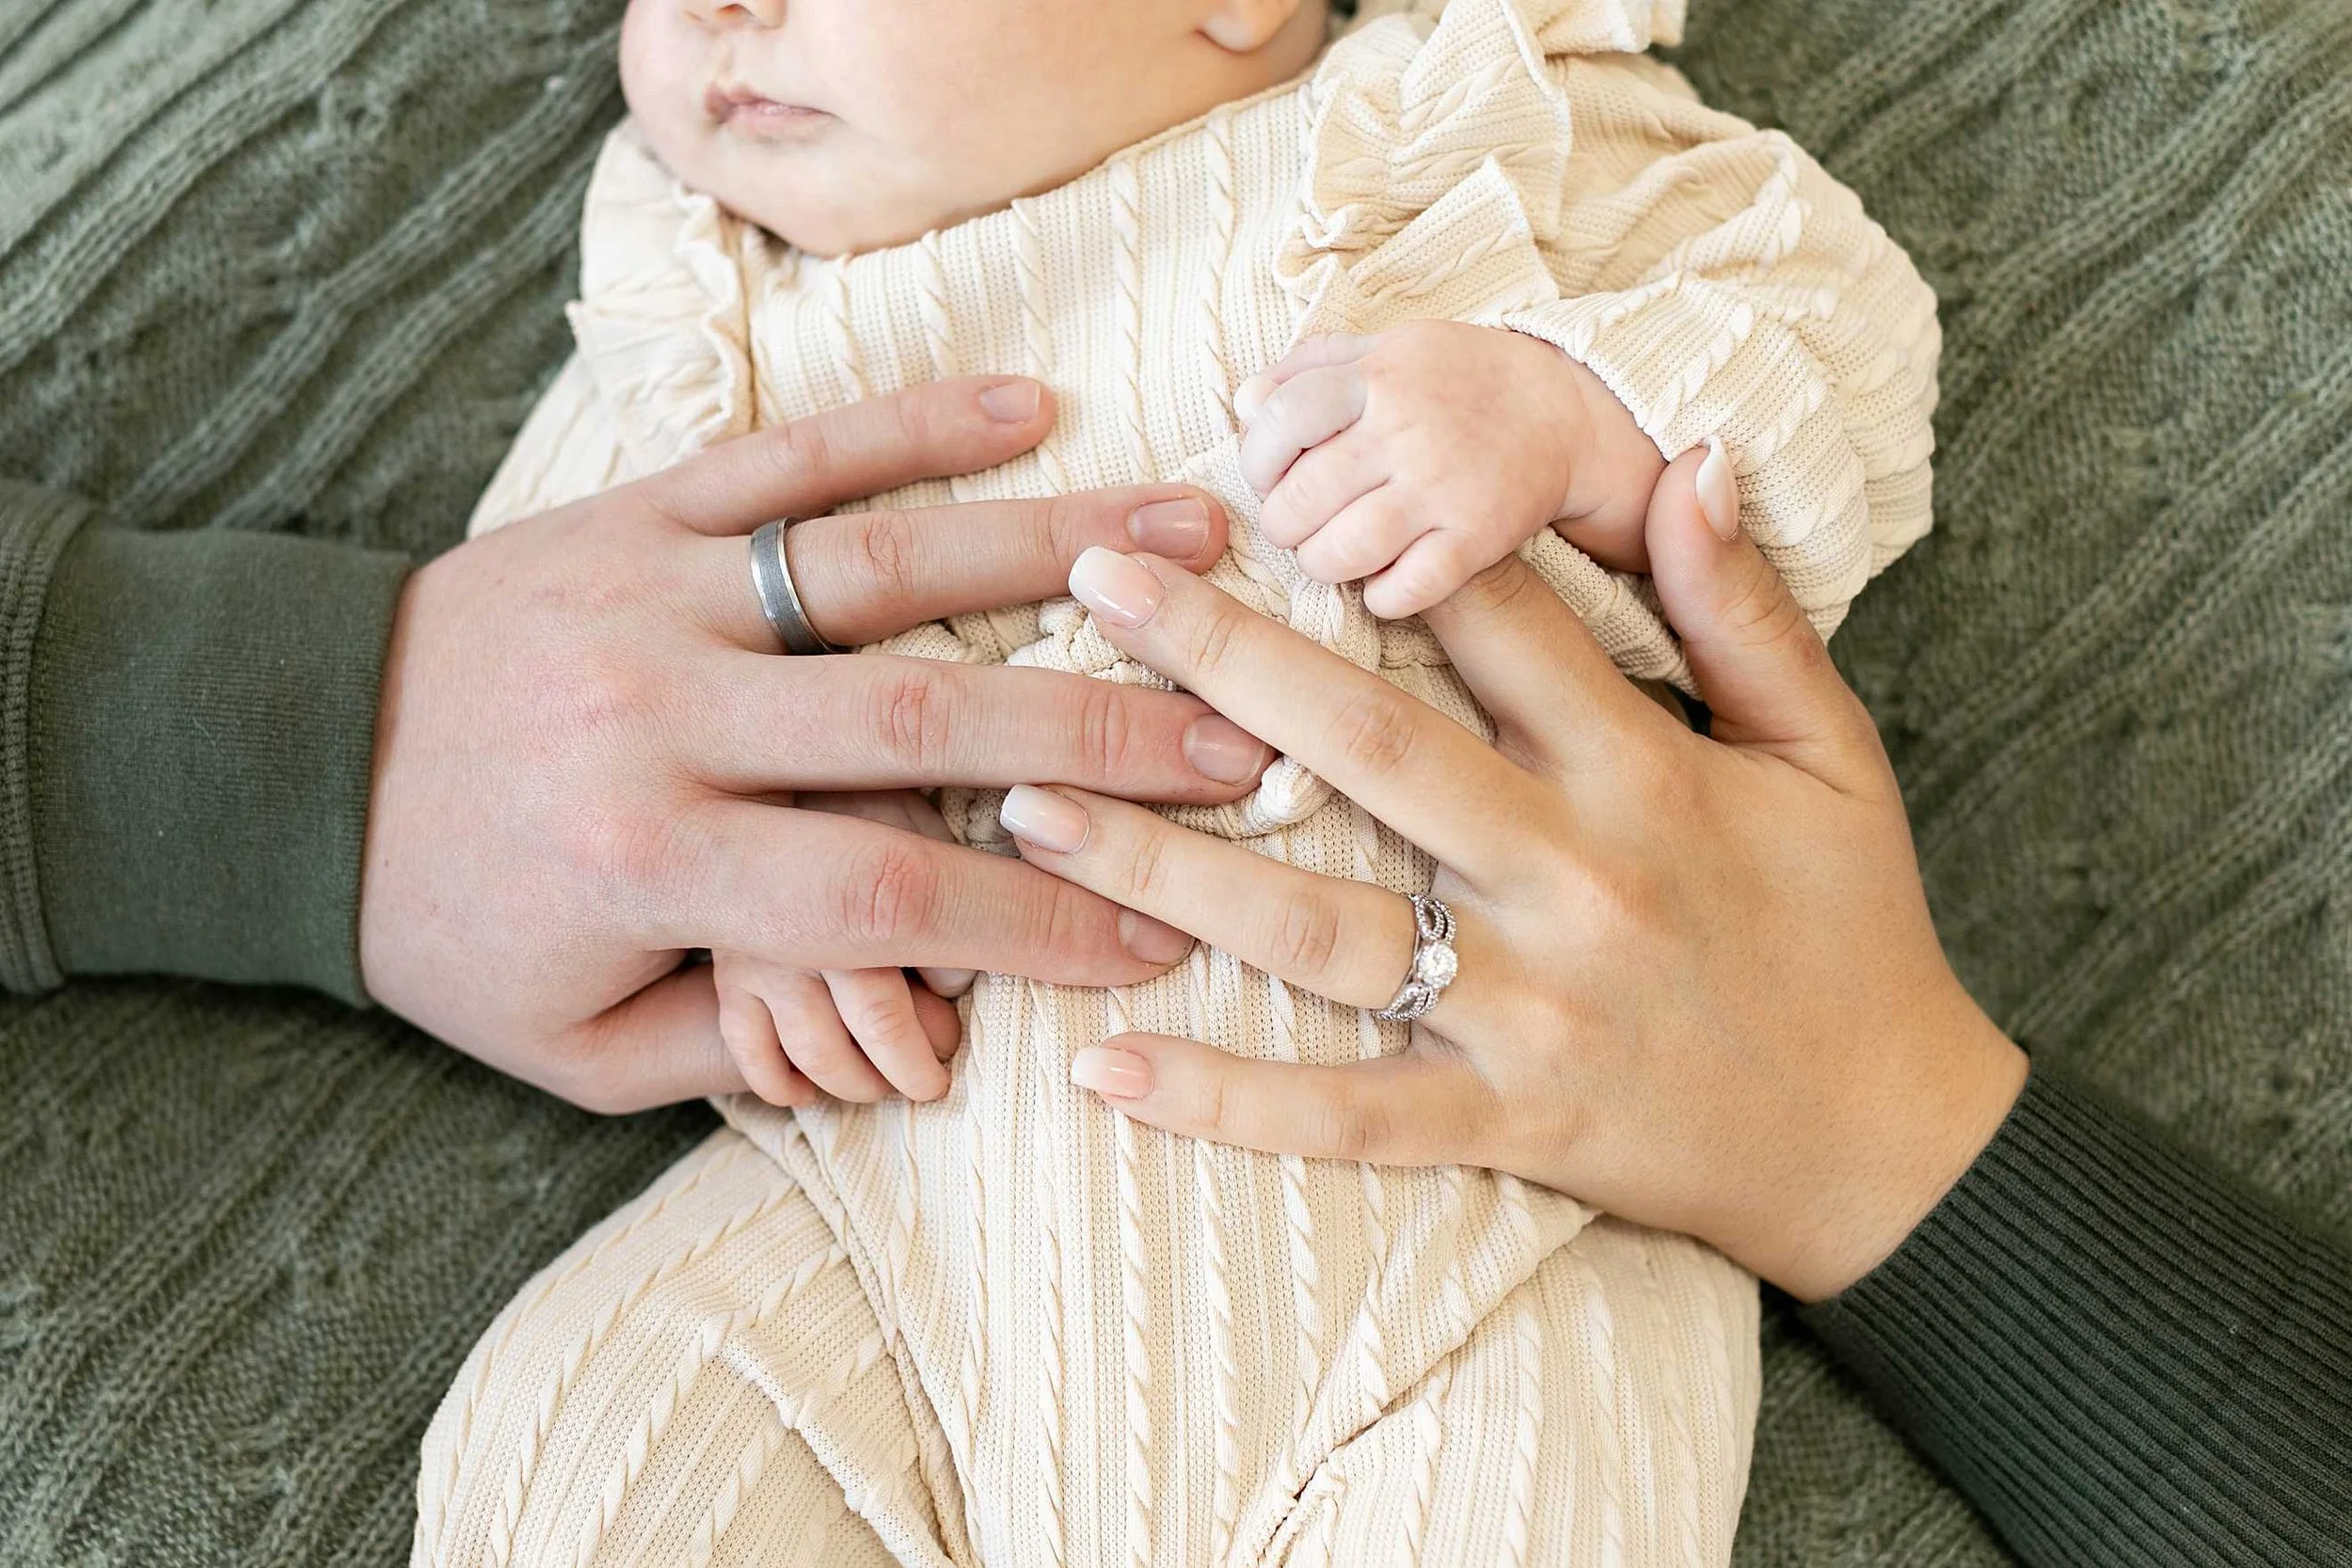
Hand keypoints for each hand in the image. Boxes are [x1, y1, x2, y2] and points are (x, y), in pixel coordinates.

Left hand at [359, 376, 1271, 1114]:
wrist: (281, 766)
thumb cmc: (452, 924)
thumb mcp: (576, 1046)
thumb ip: (749, 1053)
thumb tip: (923, 1031)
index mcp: (650, 863)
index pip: (884, 894)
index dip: (1036, 922)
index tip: (1160, 935)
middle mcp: (660, 717)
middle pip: (918, 718)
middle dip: (1099, 733)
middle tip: (1242, 743)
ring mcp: (650, 593)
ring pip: (878, 563)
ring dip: (1051, 548)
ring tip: (1194, 538)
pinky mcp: (632, 510)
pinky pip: (786, 457)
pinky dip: (911, 426)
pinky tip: (1029, 408)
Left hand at [1011, 450, 2027, 1299]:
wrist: (1886, 1144)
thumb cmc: (1849, 927)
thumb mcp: (1831, 750)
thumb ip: (1749, 608)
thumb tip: (1693, 457)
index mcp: (1646, 771)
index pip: (1496, 625)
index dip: (1372, 539)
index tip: (1245, 477)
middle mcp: (1573, 880)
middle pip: (1374, 749)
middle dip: (1223, 658)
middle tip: (1093, 580)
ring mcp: (1527, 1011)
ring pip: (1322, 929)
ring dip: (1168, 866)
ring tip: (1031, 802)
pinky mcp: (1503, 1121)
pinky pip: (1346, 1115)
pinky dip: (1226, 1100)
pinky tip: (1106, 1070)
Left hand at [1236, 322, 1665, 618]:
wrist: (1563, 413)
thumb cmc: (1458, 381)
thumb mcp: (1389, 347)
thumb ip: (1311, 366)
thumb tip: (1244, 403)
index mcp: (1379, 377)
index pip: (1282, 418)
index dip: (1257, 458)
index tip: (1268, 475)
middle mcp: (1408, 432)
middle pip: (1300, 501)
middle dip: (1282, 524)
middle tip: (1296, 525)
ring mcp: (1443, 490)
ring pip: (1341, 553)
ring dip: (1320, 564)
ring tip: (1330, 553)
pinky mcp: (1477, 539)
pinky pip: (1404, 590)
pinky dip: (1379, 597)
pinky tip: (1381, 582)